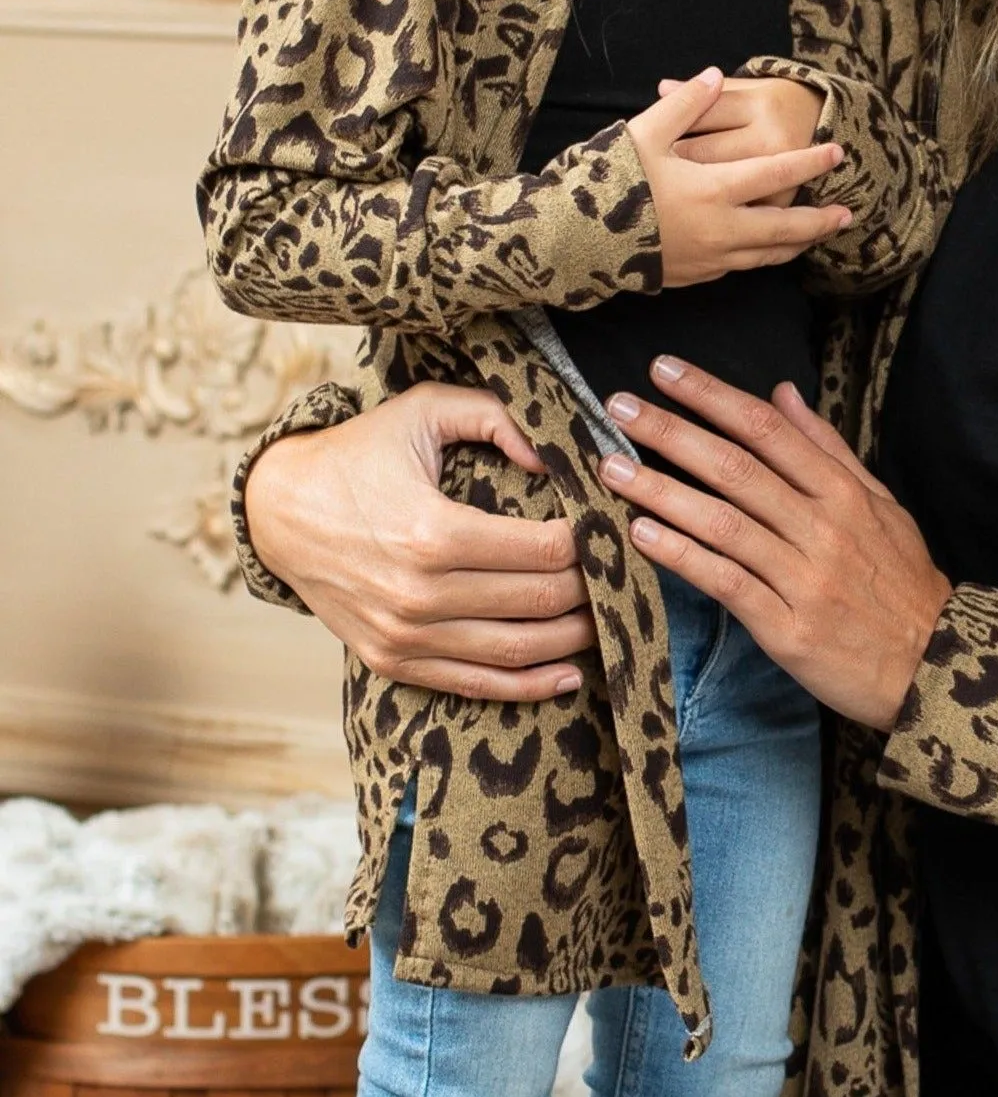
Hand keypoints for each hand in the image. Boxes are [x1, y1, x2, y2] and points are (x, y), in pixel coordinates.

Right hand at [244, 384, 595, 700]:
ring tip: (607, 617)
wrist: (279, 511)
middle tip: (620, 571)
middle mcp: (420, 594)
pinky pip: (477, 684)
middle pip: (541, 601)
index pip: (546, 549)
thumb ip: (496, 416)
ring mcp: (405, 635)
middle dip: (593, 587)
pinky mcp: (393, 661)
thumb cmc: (359, 455)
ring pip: (518, 651)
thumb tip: (555, 455)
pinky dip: (530, 685)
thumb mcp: (423, 411)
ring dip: (575, 639)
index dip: (591, 541)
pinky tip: (570, 673)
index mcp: (434, 533)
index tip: (614, 528)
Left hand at [597, 359, 952, 729]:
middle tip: (618, 408)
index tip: (664, 370)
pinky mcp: (787, 627)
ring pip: (723, 523)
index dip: (712, 395)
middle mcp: (822, 527)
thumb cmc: (902, 584)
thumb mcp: (881, 505)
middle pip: (736, 468)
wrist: (932, 665)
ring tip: (612, 469)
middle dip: (672, 433)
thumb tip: (782, 393)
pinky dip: (682, 555)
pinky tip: (642, 533)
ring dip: (661, 492)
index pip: (768, 430)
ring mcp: (804, 577)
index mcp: (844, 493)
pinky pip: (725, 582)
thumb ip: (827, 449)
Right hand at [627, 69, 851, 286]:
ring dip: (796, 243)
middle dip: (819, 220)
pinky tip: (769, 247)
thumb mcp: (643, 134)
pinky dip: (763, 255)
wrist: (571, 241)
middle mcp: (719, 230)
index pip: (776, 172)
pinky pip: (740, 266)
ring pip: (767, 255)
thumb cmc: (605, 183)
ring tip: (818, 233)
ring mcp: (708, 258)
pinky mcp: (694, 276)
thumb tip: (714, 75)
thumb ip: (685, 104)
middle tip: (848, 213)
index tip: (837, 153)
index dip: (810, 162)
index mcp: (711, 190)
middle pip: (785, 227)